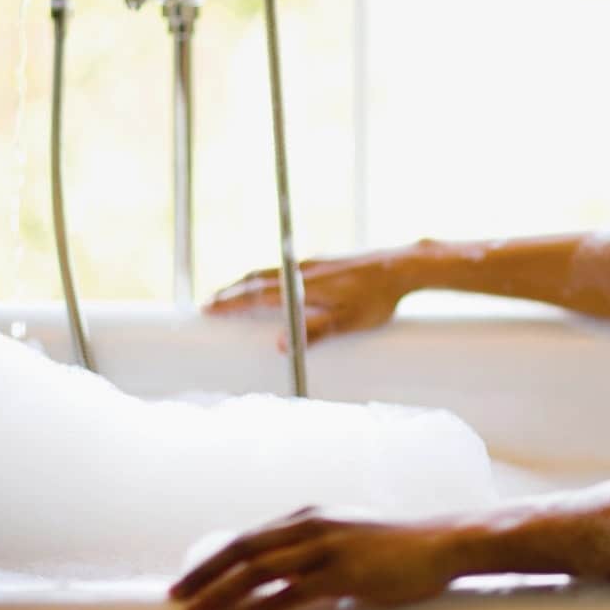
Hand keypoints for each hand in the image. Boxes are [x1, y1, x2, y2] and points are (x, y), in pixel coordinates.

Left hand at [168, 507, 466, 609]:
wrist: (442, 543)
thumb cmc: (397, 549)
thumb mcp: (348, 540)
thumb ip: (318, 555)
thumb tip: (288, 586)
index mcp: (309, 517)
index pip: (249, 536)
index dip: (214, 559)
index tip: (187, 581)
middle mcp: (312, 526)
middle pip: (244, 548)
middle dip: (205, 573)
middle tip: (175, 598)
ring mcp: (328, 548)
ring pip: (261, 569)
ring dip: (222, 591)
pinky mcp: (346, 573)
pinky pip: (295, 591)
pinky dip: (263, 606)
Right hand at [203, 252, 408, 349]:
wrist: (403, 266)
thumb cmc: (377, 299)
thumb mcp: (348, 322)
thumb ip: (315, 333)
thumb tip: (280, 346)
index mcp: (303, 286)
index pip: (257, 295)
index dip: (230, 303)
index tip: (207, 309)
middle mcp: (303, 270)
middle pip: (257, 279)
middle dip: (231, 292)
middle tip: (208, 304)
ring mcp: (313, 264)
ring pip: (270, 272)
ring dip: (247, 283)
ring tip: (232, 294)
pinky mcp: (325, 263)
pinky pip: (285, 269)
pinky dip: (268, 277)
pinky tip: (272, 285)